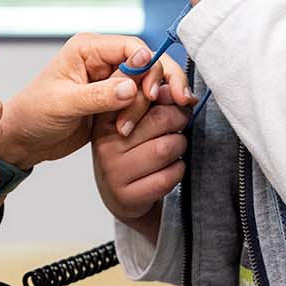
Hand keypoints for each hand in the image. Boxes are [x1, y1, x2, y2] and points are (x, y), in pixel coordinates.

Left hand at [0, 33, 191, 168]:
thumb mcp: (63, 104)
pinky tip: (137, 129)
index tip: (152, 93)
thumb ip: (99, 95)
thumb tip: (131, 86)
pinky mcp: (116, 101)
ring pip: (149, 84)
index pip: (132, 47)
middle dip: (156, 86)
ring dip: (148, 107)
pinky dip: (146, 115)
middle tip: (162, 107)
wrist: (25, 140)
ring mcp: (111, 81)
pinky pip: (142, 103)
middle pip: (148, 63)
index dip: (149, 67)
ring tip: (126, 129)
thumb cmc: (33, 114)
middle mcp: (103, 60)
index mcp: (88, 49)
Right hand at [91, 101, 190, 244]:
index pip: (137, 92)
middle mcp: (104, 142)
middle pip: (160, 118)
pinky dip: (178, 169)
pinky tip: (169, 168)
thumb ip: (157, 97)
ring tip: (174, 146)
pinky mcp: (127, 196)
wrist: (121, 195)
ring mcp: (113, 171)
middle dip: (180, 117)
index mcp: (104, 116)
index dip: (161, 89)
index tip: (172, 95)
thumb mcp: (139, 117)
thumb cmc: (134, 149)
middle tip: (182, 120)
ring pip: (167, 148)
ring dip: (180, 145)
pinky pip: (169, 175)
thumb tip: (179, 91)